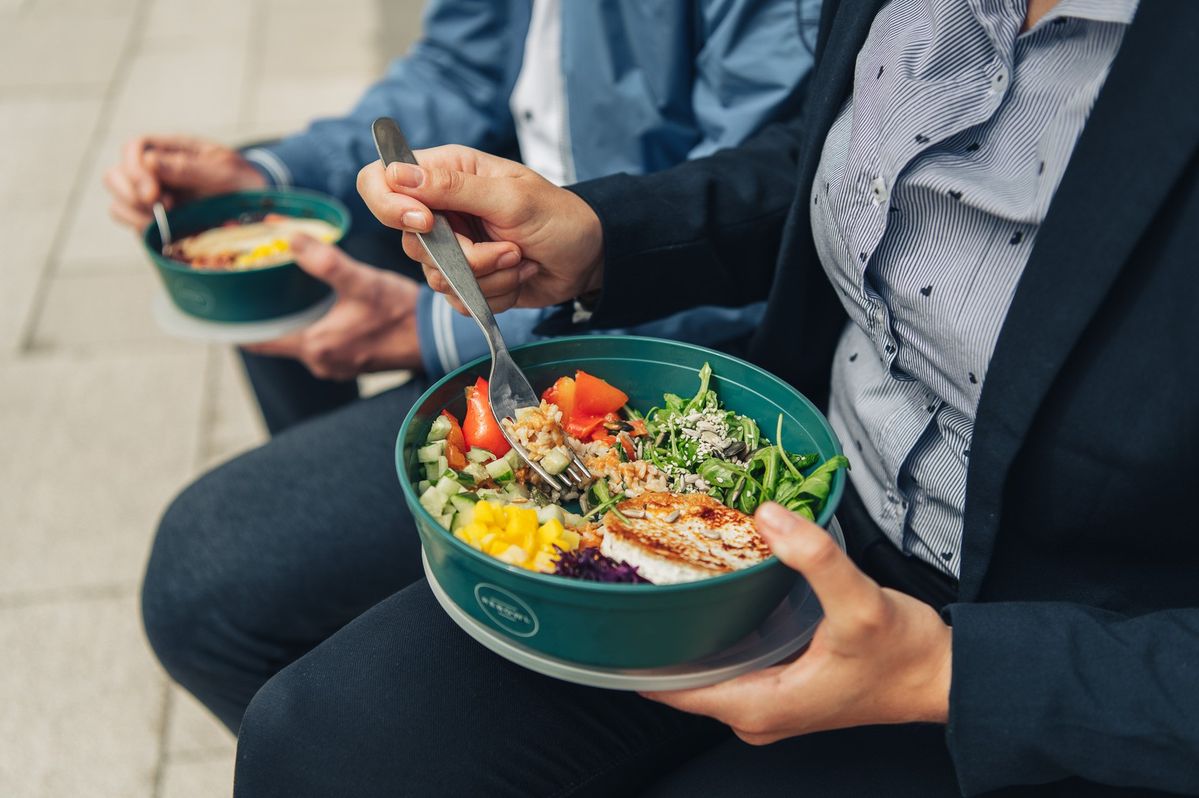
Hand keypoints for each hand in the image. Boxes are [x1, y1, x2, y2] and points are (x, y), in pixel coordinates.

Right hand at [104, 134, 265, 229]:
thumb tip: (149, 162)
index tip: (153, 193)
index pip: (134, 148)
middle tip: (161, 207)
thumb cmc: (243, 181)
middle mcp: (155, 172)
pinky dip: (138, 227)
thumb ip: (188, 167)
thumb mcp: (224, 170)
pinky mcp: (155, 220)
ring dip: (133, 212)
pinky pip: (131, 221)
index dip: (136, 169)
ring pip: (118, 201)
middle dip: (130, 193)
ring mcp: (153, 197)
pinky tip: (162, 231)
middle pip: (116, 174)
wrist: (259, 207)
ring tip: (163, 220)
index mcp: (171, 150)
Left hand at [244, 236, 421, 380]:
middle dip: (269, 317)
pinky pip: (320, 346)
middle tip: (255, 289)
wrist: (435, 337)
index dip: (238, 326)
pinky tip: (317, 309)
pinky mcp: (351, 363)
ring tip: (284, 296)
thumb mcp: (361, 281)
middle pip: (279, 341)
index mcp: (317, 346)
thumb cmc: (401, 313)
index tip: (222, 309)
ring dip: (294, 322)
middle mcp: (322, 362)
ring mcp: (337, 366)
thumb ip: (324, 262)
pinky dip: (314, 329)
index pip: (261, 342)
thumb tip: (290, 237)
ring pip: (301, 343)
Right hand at [356, 145, 604, 314]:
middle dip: (464, 255)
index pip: (380, 180)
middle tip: (508, 245)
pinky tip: (518, 274)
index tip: (428, 223)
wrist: (589, 258)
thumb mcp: (510, 197)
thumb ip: (453, 188)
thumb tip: (397, 172)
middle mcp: (441, 209)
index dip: (390, 206)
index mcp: (445, 172)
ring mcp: (452, 248)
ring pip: (437, 278)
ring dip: (488, 276)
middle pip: (410, 243)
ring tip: (520, 257)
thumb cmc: (559, 216)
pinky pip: (458, 300)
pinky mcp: (466, 280)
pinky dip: (494, 294)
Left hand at [643, 502, 951, 743]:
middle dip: (658, 631)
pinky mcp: (780, 688)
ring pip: (704, 668)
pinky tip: (711, 594)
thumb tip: (769, 517)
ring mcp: (766, 705)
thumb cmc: (906, 656)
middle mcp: (753, 716)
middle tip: (637, 575)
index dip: (635, 650)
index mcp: (758, 708)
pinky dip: (715, 633)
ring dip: (686, 630)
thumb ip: (815, 558)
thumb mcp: (861, 603)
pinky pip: (728, 663)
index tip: (613, 608)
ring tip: (664, 578)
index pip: (669, 688)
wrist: (944, 678)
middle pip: (680, 677)